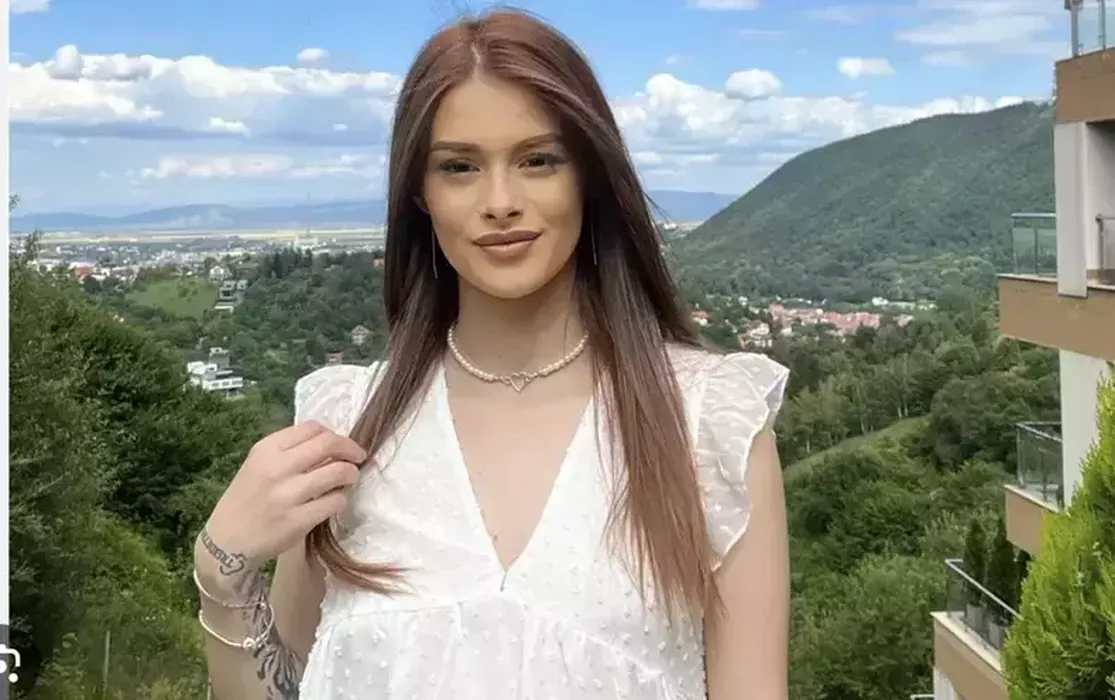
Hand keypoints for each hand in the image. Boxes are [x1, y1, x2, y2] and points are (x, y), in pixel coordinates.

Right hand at [194, 421, 365, 592]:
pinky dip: (340, 499)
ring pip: (338, 472)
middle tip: (358, 457)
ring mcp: (287, 495)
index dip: (333, 435)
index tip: (340, 445)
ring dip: (351, 474)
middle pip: (329, 444)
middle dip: (351, 449)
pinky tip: (334, 501)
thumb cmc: (247, 499)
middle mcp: (276, 468)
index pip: (312, 428)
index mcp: (266, 450)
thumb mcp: (258, 465)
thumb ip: (289, 451)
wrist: (227, 541)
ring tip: (349, 479)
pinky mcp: (298, 521)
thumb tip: (330, 442)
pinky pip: (335, 502)